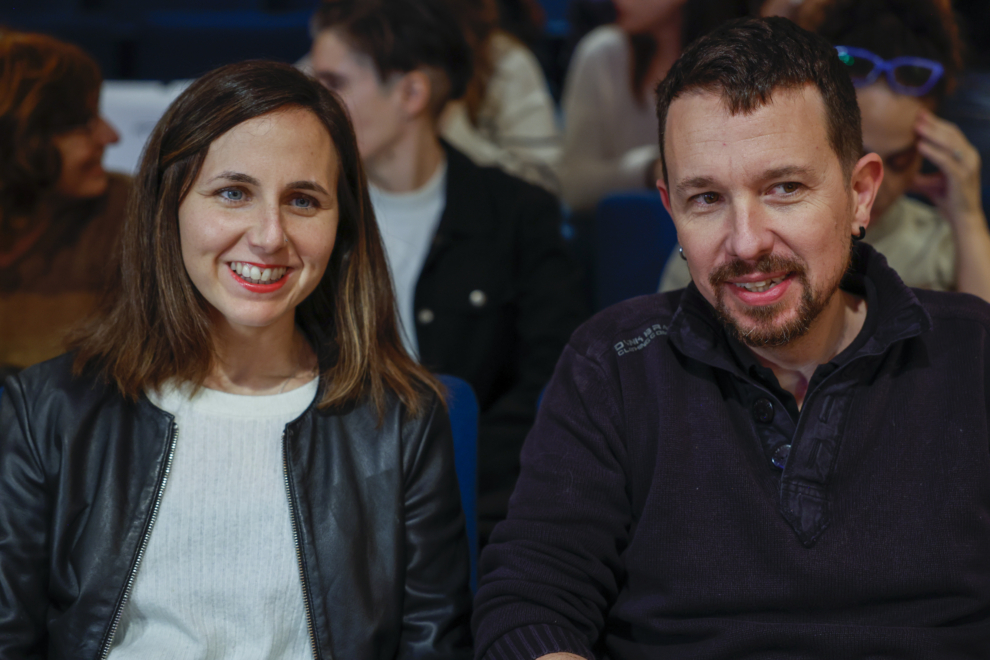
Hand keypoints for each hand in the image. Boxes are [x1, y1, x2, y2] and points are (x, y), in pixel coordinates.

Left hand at [910, 109, 983, 225]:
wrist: (963, 218)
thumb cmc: (948, 199)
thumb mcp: (930, 184)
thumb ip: (918, 175)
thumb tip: (899, 173)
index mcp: (965, 155)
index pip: (951, 133)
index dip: (936, 123)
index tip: (920, 115)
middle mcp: (970, 157)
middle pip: (951, 134)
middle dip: (933, 124)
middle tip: (917, 115)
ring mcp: (968, 166)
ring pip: (950, 144)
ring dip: (932, 133)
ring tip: (916, 127)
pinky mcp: (962, 177)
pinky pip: (946, 160)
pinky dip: (933, 152)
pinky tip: (920, 146)